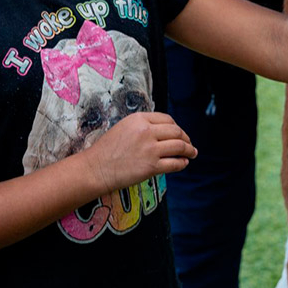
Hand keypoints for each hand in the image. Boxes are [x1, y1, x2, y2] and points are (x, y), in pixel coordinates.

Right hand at [78, 112, 195, 194]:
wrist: (95, 168)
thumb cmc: (106, 150)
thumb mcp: (123, 127)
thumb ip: (142, 126)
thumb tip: (164, 130)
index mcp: (139, 119)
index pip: (167, 119)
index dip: (176, 126)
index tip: (179, 133)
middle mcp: (146, 131)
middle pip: (176, 131)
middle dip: (186, 138)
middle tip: (189, 144)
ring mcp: (150, 149)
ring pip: (179, 146)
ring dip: (189, 150)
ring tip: (192, 153)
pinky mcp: (151, 167)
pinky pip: (174, 163)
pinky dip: (182, 163)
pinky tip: (184, 163)